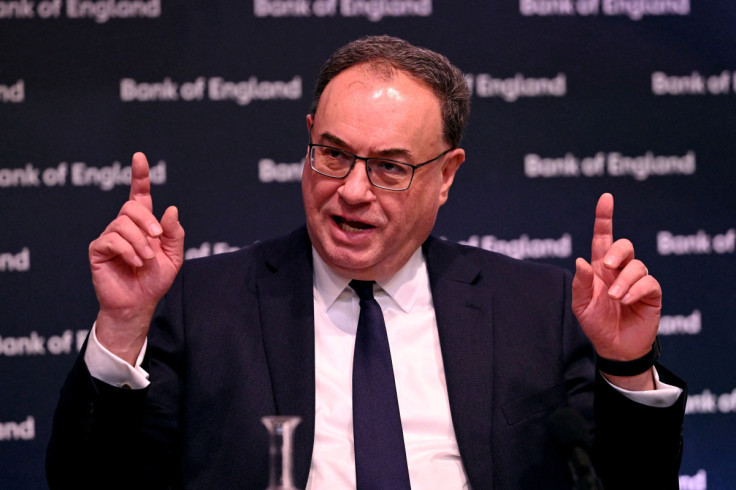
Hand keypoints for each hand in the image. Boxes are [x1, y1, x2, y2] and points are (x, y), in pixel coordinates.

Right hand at [89, 152, 184, 363]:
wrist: (139, 304)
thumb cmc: (154, 280)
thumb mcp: (174, 257)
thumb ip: (174, 234)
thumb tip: (170, 209)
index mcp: (143, 224)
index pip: (139, 194)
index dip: (139, 175)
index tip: (139, 157)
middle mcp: (124, 226)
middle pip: (132, 207)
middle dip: (148, 221)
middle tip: (157, 239)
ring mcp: (109, 237)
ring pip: (123, 223)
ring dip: (140, 242)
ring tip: (146, 259)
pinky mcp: (98, 250)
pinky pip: (112, 239)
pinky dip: (128, 250)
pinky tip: (135, 262)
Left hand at [572, 193, 660, 389]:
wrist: (614, 348)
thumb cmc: (596, 323)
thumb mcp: (580, 305)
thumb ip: (580, 284)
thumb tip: (580, 261)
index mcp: (600, 269)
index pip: (602, 238)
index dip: (604, 218)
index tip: (606, 198)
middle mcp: (619, 271)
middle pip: (624, 245)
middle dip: (617, 250)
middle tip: (607, 265)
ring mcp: (636, 281)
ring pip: (637, 265)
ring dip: (624, 279)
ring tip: (614, 297)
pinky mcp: (651, 294)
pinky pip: (648, 282)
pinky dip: (635, 289)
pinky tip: (626, 300)